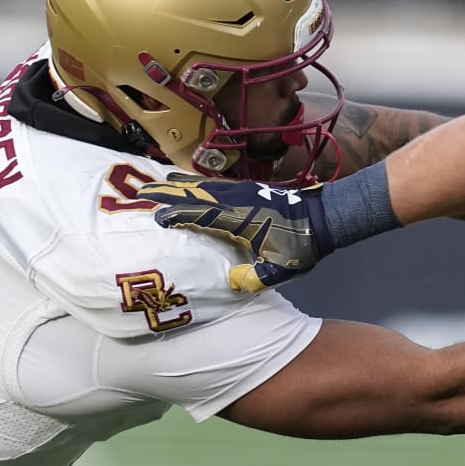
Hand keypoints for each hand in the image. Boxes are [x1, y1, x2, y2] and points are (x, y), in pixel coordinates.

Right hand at [139, 173, 333, 291]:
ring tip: (157, 183)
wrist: (324, 218)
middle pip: (195, 193)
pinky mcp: (248, 189)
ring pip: (203, 184)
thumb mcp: (281, 269)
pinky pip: (215, 183)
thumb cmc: (302, 246)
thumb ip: (256, 278)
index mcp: (240, 219)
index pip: (201, 214)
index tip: (156, 218)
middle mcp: (237, 201)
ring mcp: (242, 191)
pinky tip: (188, 183)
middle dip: (168, 193)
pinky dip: (197, 182)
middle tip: (140, 192)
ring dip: (179, 184)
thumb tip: (232, 283)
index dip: (177, 215)